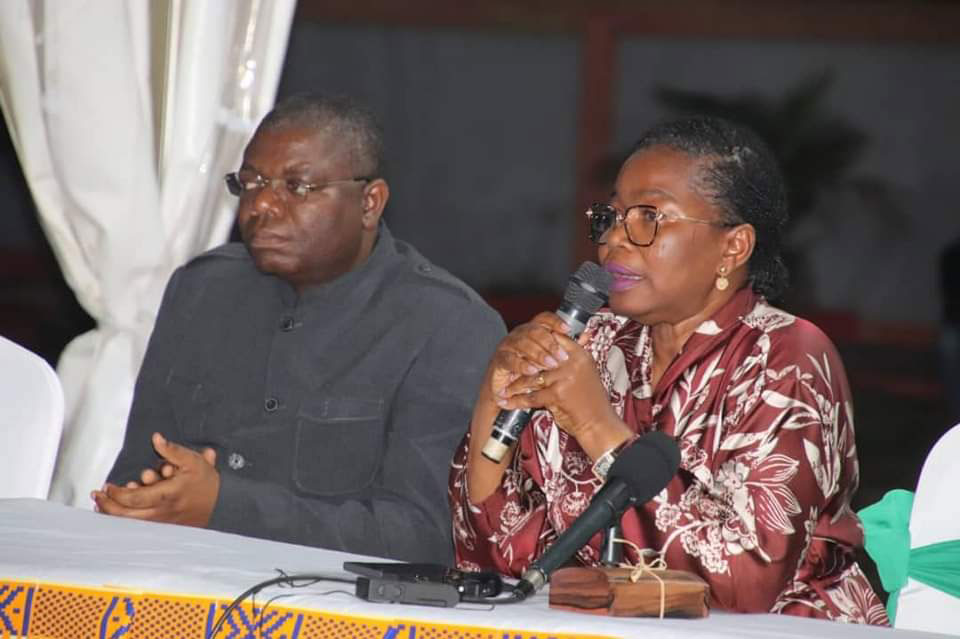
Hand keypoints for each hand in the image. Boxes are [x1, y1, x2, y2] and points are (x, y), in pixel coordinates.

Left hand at [92, 433, 219, 526]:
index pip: (132, 498)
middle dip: (107, 506)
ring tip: (103, 506)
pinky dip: (126, 520)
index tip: (108, 486)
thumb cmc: (206, 482)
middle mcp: (161, 512)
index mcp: (166, 495)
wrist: (222, 504)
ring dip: (114, 515)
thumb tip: (156, 438)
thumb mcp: (192, 461)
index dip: (116, 493)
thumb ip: (172, 450)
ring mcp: (162, 522)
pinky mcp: (164, 527)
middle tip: (97, 497)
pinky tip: (118, 514)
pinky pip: (139, 527)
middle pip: (125, 516)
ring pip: (130, 524)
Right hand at [485, 312, 571, 396]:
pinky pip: (510, 359)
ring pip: (523, 343)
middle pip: (534, 330)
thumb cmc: (531, 374)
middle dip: (550, 343)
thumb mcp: (551, 361)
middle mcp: (519, 335)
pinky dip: (522, 364)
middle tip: (562, 356)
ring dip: (538, 354)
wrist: (509, 393)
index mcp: (532, 331)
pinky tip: (532, 370)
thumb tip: (586, 336)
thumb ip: (566, 347)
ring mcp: (507, 346)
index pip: (543, 319)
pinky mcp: (499, 360)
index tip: (567, 329)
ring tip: (550, 364)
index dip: (555, 322)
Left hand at [492, 316, 631, 458]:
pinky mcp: (558, 394)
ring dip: (514, 385)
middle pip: (538, 357)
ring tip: (503, 389)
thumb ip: (569, 360)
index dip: (534, 344)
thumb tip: (548, 349)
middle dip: (519, 365)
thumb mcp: (584, 373)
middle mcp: (572, 362)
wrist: (599, 424)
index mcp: (579, 355)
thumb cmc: (591, 401)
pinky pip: (532, 396)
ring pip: (531, 377)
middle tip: (505, 369)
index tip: (520, 349)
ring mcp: (565, 377)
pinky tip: (508, 402)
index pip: (552, 339)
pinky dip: (517, 401)